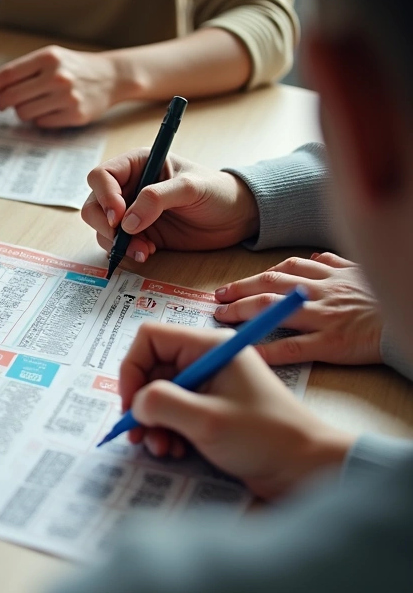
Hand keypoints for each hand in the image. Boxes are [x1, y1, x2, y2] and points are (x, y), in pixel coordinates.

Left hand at [0, 45, 122, 127]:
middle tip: (5, 101)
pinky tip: (53, 108)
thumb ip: (22, 71)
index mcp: (47, 58)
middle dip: (2, 102)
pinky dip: (40, 118)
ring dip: (23, 110)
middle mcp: (57, 76)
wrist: (110, 76)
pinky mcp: (74, 115)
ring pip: (23, 113)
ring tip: (37, 101)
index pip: (7, 75)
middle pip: (10, 97)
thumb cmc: (71, 67)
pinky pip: (40, 123)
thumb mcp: (49, 58)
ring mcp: (67, 97)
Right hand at [82, 149, 260, 263]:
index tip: (118, 216)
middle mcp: (128, 187)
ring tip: (144, 250)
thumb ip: (157, 198)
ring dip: (116, 243)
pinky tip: (148, 253)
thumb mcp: (190, 187)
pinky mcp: (138, 234)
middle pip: (94, 204)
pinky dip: (127, 252)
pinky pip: (117, 244)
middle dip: (104, 224)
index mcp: (137, 164)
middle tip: (122, 238)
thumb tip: (127, 222)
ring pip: (101, 227)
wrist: (236, 218)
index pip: (102, 176)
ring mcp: (131, 212)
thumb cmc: (217, 191)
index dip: (104, 196)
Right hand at [120, 322, 355, 499]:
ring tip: (160, 448)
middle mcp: (208, 359)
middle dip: (141, 403)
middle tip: (138, 434)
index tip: (130, 403)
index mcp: (210, 347)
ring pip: (160, 394)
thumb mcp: (207, 420)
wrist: (307, 469)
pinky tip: (174, 450)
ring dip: (153, 422)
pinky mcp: (213, 408)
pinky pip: (175, 412)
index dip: (132, 368)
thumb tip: (136, 403)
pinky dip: (167, 431)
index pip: (150, 338)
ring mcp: (211, 384)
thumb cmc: (265, 438)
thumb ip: (162, 404)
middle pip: (152, 369)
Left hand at [214, 253, 383, 365]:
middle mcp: (323, 292)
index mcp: (332, 275)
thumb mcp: (365, 273)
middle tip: (218, 297)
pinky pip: (291, 347)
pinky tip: (245, 352)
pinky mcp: (331, 343)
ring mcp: (325, 317)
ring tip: (222, 317)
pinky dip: (264, 350)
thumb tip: (319, 256)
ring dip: (242, 310)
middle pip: (271, 284)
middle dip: (240, 288)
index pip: (287, 268)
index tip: (240, 282)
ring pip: (273, 308)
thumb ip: (339, 264)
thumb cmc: (390, 298)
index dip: (259, 274)